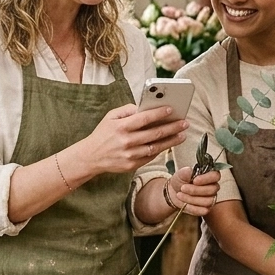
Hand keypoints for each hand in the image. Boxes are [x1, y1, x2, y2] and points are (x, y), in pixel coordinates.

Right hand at [72, 104, 186, 175]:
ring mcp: (130, 155)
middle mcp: (126, 142)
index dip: (158, 114)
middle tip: (184, 123)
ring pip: (156, 147)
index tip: (171, 109)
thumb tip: (145, 108)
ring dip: (171, 141)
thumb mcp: (110, 117)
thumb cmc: (102, 134)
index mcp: (121, 127)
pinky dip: (160, 150)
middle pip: (154, 134)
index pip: (144, 119)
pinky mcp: (132, 165)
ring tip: (182, 135)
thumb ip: (127, 110)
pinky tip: (169, 144)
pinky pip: (150, 157)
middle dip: (172, 127)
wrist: (90, 157)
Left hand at [164, 166, 220, 216]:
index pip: (215, 176)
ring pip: (207, 201)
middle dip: (195, 190)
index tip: (194, 180)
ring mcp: (211, 199)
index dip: (206, 179)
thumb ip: (187, 171)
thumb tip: (191, 171)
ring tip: (180, 195)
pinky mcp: (206, 209)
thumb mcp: (182, 173)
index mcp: (210, 175)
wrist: (174, 191)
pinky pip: (202, 211)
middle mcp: (213, 187)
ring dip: (191, 199)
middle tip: (183, 188)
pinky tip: (184, 203)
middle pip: (211, 190)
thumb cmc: (181, 180)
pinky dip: (191, 207)